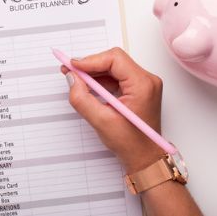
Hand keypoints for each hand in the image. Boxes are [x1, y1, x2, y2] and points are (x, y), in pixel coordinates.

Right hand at [62, 48, 163, 172]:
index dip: (91, 60)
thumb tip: (71, 78)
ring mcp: (143, 84)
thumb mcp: (101, 121)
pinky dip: (101, 80)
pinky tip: (88, 87)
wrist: (146, 158)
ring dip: (94, 73)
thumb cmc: (132, 144)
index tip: (73, 66)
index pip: (114, 59)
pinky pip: (116, 76)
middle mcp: (146, 80)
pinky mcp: (138, 89)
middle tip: (70, 70)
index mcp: (143, 85)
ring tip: (76, 80)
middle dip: (90, 65)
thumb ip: (82, 98)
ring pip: (113, 67)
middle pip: (113, 60)